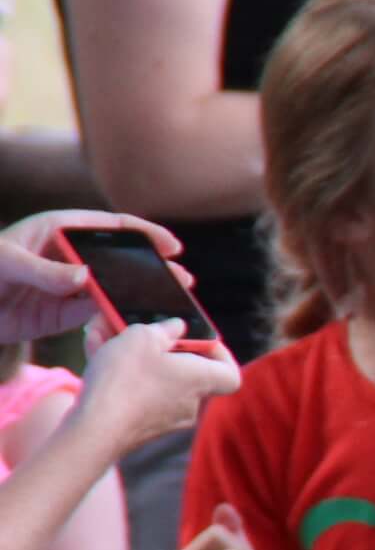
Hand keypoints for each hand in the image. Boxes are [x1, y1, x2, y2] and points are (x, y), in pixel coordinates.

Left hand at [0, 208, 190, 345]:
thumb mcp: (6, 263)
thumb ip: (45, 271)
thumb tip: (86, 279)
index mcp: (59, 230)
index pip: (111, 227)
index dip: (145, 233)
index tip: (172, 246)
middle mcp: (69, 257)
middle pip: (120, 259)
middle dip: (152, 269)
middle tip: (182, 281)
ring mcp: (68, 287)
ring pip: (112, 289)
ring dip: (139, 296)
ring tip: (168, 305)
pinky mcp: (61, 314)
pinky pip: (95, 315)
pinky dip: (115, 319)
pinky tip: (135, 323)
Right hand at [74, 319, 239, 448]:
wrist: (93, 431)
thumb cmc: (124, 381)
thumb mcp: (142, 337)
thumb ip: (163, 329)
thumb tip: (176, 327)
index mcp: (201, 381)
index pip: (230, 375)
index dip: (219, 355)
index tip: (197, 340)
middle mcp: (190, 403)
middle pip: (183, 371)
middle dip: (157, 346)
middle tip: (136, 329)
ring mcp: (165, 419)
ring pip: (152, 379)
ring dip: (129, 356)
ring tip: (102, 332)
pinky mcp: (139, 427)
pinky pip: (134, 393)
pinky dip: (117, 375)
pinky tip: (93, 353)